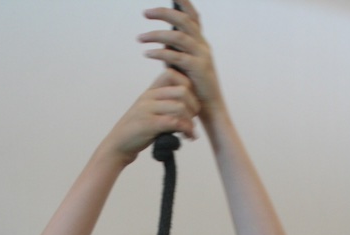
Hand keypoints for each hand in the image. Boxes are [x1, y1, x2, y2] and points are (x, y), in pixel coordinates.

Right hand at [99, 68, 200, 165]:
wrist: (118, 145)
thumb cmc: (138, 131)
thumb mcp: (150, 111)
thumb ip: (165, 104)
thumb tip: (190, 104)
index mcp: (150, 91)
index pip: (173, 74)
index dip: (188, 86)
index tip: (190, 103)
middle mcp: (149, 96)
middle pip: (183, 91)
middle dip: (194, 105)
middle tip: (193, 119)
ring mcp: (147, 109)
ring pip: (180, 106)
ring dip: (191, 120)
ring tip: (190, 131)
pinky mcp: (148, 124)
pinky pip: (174, 122)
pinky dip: (186, 130)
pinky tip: (188, 137)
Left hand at [139, 0, 223, 118]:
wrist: (209, 108)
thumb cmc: (194, 87)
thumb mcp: (184, 65)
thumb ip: (175, 51)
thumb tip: (160, 41)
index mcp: (200, 42)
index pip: (193, 16)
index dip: (184, 2)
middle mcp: (203, 45)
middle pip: (184, 21)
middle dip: (164, 13)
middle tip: (145, 13)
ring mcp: (203, 56)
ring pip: (179, 37)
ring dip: (156, 35)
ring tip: (140, 38)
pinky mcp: (199, 69)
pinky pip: (177, 56)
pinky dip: (160, 53)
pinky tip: (147, 53)